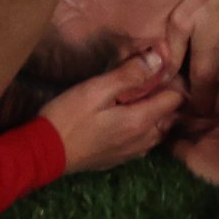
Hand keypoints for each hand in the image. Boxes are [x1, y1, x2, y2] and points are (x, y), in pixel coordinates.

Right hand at [40, 56, 180, 173]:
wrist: (44, 152)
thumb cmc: (69, 117)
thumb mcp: (96, 89)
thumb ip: (129, 75)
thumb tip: (159, 59)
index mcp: (141, 121)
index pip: (174, 100)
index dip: (171, 82)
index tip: (160, 69)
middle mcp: (143, 141)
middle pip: (169, 117)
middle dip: (165, 98)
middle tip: (149, 80)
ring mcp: (131, 153)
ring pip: (157, 132)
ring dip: (155, 114)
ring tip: (140, 96)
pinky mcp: (119, 159)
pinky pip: (143, 142)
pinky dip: (144, 128)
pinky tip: (126, 117)